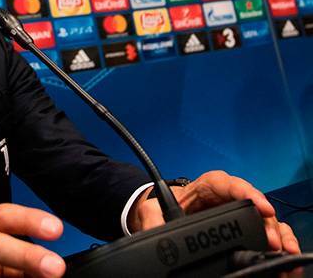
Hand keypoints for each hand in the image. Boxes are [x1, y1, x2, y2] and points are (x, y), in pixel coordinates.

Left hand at [129, 170, 300, 253]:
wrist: (164, 216)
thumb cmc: (165, 206)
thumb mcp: (153, 209)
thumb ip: (152, 217)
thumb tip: (153, 231)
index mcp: (206, 185)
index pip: (229, 183)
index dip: (246, 192)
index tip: (260, 206)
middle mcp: (226, 196)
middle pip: (252, 201)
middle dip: (264, 218)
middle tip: (271, 239)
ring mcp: (236, 210)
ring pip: (260, 216)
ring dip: (272, 230)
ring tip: (279, 247)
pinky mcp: (240, 225)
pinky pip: (261, 229)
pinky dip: (272, 238)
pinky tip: (281, 249)